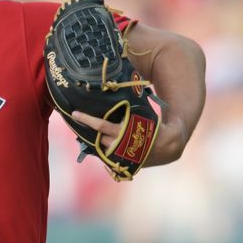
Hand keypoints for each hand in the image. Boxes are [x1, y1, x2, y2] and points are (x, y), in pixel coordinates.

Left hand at [72, 111, 186, 165]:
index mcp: (124, 131)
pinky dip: (103, 152)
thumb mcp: (144, 113)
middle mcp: (119, 145)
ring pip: (100, 148)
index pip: (100, 125)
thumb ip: (133, 101)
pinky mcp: (121, 163)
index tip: (75, 113)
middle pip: (97, 138)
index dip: (86, 119)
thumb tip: (128, 79)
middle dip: (88, 131)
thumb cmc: (155, 126)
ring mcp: (119, 157)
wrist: (168, 147)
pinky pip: (107, 159)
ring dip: (94, 141)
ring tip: (87, 132)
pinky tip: (100, 144)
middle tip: (78, 121)